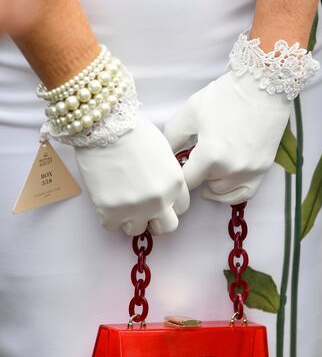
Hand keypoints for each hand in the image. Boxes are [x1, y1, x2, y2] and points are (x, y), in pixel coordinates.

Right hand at [75, 114, 189, 234]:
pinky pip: (111, 225)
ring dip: (130, 219)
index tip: (157, 198)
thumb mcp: (164, 152)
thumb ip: (167, 176)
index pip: (181, 208)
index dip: (168, 203)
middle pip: (167, 227)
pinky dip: (108, 215)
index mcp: (176, 184)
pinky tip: (105, 198)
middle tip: (143, 210)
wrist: (104, 125)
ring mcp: (136, 209)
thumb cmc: (134, 131)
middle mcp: (160, 200)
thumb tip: (161, 189)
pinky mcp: (111, 211)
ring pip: (137, 230)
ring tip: (121, 202)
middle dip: (156, 220)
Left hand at [163, 71, 290, 203]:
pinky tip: (223, 181)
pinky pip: (243, 194)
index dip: (180, 173)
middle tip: (198, 156)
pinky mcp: (262, 170)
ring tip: (211, 164)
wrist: (264, 85)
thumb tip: (164, 158)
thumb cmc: (225, 96)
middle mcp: (230, 169)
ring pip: (222, 192)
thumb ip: (171, 138)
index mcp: (210, 156)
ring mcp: (249, 172)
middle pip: (204, 186)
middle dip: (198, 173)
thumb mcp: (189, 112)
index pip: (186, 181)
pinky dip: (231, 192)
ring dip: (213, 181)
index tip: (180, 164)